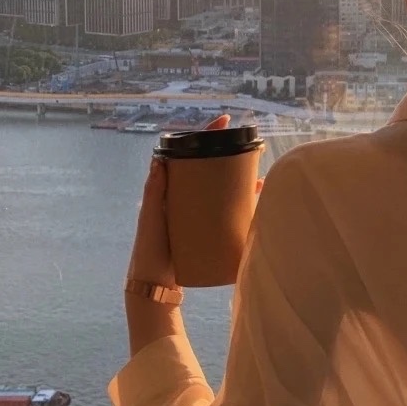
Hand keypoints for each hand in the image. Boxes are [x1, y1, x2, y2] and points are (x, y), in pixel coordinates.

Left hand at [127, 116, 261, 286]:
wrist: (156, 284)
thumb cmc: (150, 248)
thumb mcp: (150, 218)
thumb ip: (154, 192)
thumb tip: (158, 160)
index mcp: (169, 188)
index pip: (188, 152)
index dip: (206, 134)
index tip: (224, 121)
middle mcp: (184, 196)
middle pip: (209, 167)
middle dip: (227, 154)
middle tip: (247, 146)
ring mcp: (197, 211)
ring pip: (220, 186)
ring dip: (238, 177)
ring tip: (256, 173)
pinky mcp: (207, 227)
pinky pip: (227, 208)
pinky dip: (242, 200)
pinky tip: (256, 199)